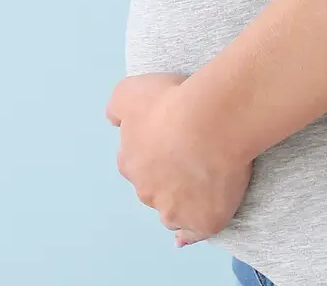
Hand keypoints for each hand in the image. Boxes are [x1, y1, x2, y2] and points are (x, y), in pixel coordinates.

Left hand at [107, 73, 251, 245]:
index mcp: (130, 163)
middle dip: (166, 179)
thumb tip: (114, 122)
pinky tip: (188, 235)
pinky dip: (191, 233)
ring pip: (171, 212)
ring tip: (200, 186)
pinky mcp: (203, 222)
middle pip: (153, 190)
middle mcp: (147, 192)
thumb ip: (117, 107)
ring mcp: (174, 211)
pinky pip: (194, 232)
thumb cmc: (172, 103)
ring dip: (179, 203)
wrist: (212, 121)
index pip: (136, 164)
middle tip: (191, 156)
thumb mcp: (129, 91)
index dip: (154, 153)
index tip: (171, 141)